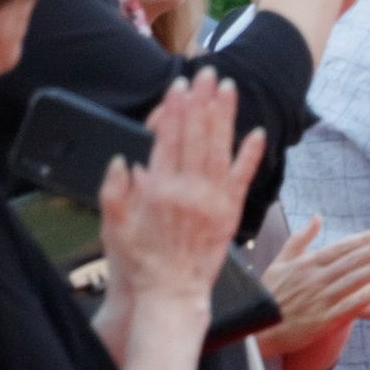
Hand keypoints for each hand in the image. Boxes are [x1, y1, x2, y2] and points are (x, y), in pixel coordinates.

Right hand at [98, 71, 262, 315]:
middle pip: (197, 136)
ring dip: (226, 116)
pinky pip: (243, 179)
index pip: (168, 139)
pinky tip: (256, 133)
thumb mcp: (113, 226)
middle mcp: (188, 191)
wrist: (170, 296)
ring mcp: (213, 202)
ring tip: (229, 89)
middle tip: (208, 72)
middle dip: (203, 101)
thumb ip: (115, 191)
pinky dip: (250, 155)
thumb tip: (124, 160)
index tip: (180, 87)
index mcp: (158, 190)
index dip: (175, 109)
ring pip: (221, 150)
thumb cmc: (139, 264)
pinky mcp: (231, 215)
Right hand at [254, 211, 369, 354]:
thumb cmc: (270, 295)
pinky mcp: (322, 320)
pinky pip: (345, 307)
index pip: (341, 248)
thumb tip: (317, 217)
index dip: (365, 240)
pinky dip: (361, 298)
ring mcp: (319, 299)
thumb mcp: (281, 262)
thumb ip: (300, 239)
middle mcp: (315, 279)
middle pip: (351, 261)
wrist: (257, 330)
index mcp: (307, 264)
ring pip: (351, 281)